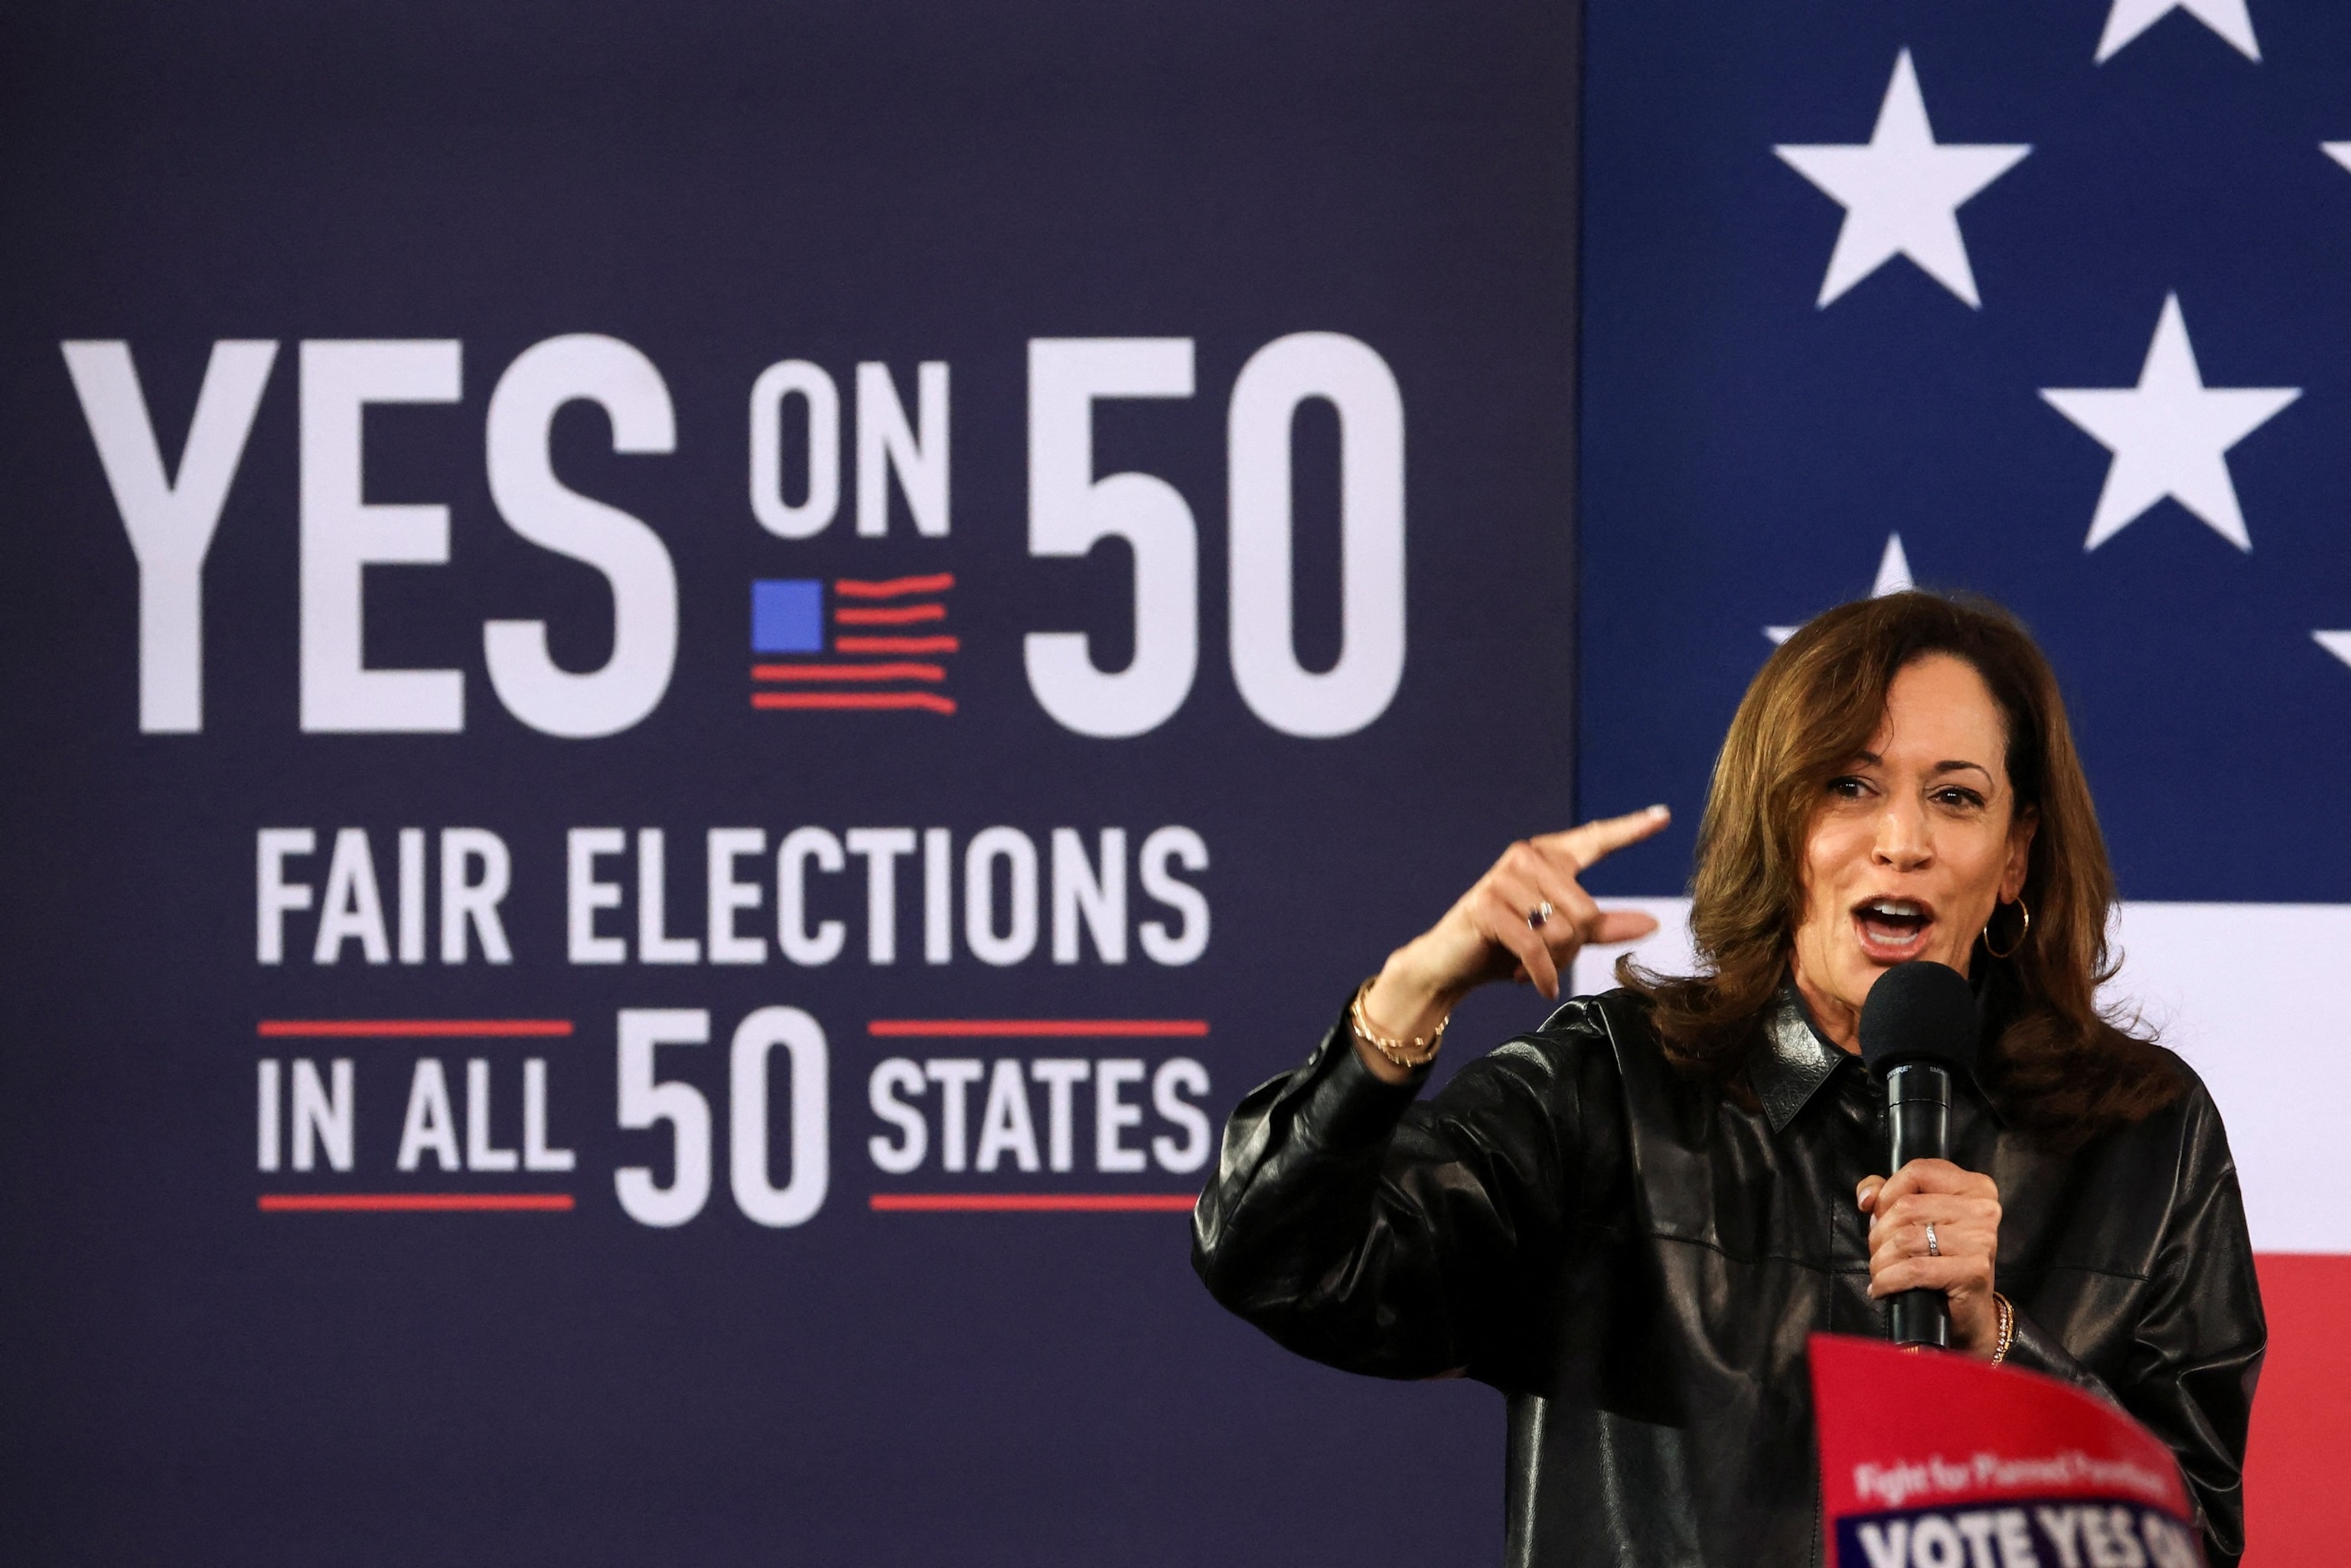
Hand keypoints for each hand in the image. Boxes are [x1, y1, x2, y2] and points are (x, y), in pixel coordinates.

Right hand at [1354, 807, 1670, 1080]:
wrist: (1448, 966)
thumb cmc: (1504, 946)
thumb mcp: (1559, 936)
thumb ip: (1603, 927)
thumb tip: (1652, 923)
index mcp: (1545, 857)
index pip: (1594, 840)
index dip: (1630, 829)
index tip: (1663, 816)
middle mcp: (1524, 858)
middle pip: (1585, 910)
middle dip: (1573, 948)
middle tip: (1549, 961)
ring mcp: (1502, 879)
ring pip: (1561, 930)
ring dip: (1554, 962)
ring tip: (1532, 968)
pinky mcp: (1486, 906)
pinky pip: (1535, 947)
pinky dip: (1541, 974)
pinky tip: (1535, 985)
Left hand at [1858, 1160, 2002, 1357]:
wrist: (1969, 1310)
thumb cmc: (1940, 1258)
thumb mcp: (1917, 1217)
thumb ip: (1887, 1194)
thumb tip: (1867, 1197)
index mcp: (1974, 1187)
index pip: (1918, 1171)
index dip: (1888, 1192)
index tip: (1877, 1213)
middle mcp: (1984, 1209)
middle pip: (1906, 1207)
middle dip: (1879, 1232)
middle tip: (1878, 1251)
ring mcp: (1982, 1240)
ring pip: (1905, 1238)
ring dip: (1880, 1259)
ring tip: (1880, 1271)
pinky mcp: (1974, 1271)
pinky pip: (1914, 1269)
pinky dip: (1888, 1280)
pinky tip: (1881, 1287)